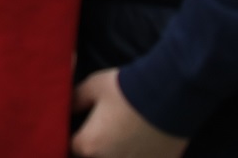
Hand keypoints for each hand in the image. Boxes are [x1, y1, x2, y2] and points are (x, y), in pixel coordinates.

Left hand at [71, 70, 186, 157]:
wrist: (170, 92)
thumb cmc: (127, 88)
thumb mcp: (93, 87)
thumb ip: (75, 101)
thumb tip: (67, 109)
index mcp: (90, 146)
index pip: (73, 149)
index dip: (76, 137)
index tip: (84, 127)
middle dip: (97, 148)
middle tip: (107, 128)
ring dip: (118, 152)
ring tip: (126, 134)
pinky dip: (141, 154)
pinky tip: (143, 142)